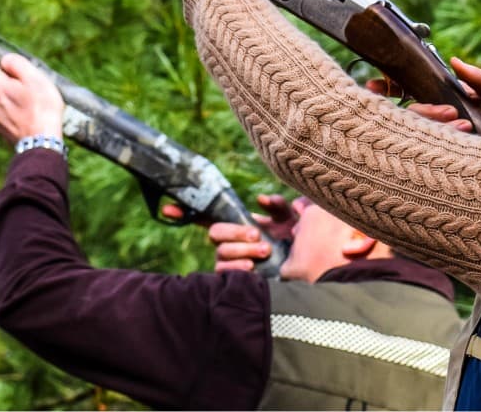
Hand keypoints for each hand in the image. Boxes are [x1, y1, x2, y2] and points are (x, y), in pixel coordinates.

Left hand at [0, 37, 64, 144]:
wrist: (42, 145)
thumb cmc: (42, 109)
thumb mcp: (36, 78)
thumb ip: (18, 65)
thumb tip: (5, 62)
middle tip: (17, 85)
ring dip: (2, 101)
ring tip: (26, 104)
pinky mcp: (1, 133)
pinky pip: (2, 117)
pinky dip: (10, 115)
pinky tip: (27, 118)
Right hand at [162, 194, 302, 272]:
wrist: (313, 271)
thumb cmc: (303, 244)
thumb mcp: (293, 218)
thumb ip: (278, 205)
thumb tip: (259, 201)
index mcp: (242, 225)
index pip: (208, 215)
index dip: (184, 211)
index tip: (166, 207)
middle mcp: (234, 243)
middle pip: (215, 232)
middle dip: (234, 231)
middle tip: (256, 234)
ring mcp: (234, 262)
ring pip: (221, 251)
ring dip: (242, 248)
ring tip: (265, 251)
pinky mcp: (236, 280)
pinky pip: (222, 272)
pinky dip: (236, 267)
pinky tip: (252, 267)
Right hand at [366, 56, 480, 132]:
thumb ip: (475, 75)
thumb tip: (453, 60)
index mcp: (438, 99)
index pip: (406, 91)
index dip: (388, 87)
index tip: (376, 84)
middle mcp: (433, 118)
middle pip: (409, 112)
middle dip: (424, 109)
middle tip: (450, 111)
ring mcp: (435, 135)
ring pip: (417, 128)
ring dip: (438, 122)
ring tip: (465, 123)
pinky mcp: (442, 151)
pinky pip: (430, 143)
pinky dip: (445, 134)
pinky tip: (463, 130)